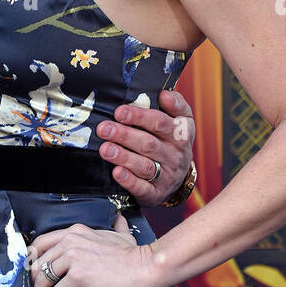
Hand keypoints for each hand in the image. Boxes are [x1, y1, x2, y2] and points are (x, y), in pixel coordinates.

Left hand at [27, 215, 155, 286]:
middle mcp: (70, 241)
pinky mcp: (77, 276)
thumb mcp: (122, 234)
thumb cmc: (136, 254)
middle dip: (32, 281)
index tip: (33, 274)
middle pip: (37, 263)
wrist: (146, 268)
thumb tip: (119, 218)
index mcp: (75, 231)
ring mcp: (73, 258)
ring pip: (42, 279)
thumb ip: (116, 225)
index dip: (32, 260)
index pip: (40, 242)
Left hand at [96, 89, 194, 205]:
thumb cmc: (170, 142)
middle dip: (124, 135)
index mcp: (181, 134)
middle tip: (104, 128)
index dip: (140, 116)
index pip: (161, 123)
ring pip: (144, 165)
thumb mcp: (180, 121)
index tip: (119, 112)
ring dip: (123, 156)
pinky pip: (143, 188)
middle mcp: (176, 155)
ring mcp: (167, 176)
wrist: (177, 178)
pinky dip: (129, 180)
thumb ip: (175, 105)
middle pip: (149, 144)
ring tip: (105, 149)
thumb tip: (165, 93)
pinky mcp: (156, 194)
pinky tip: (116, 172)